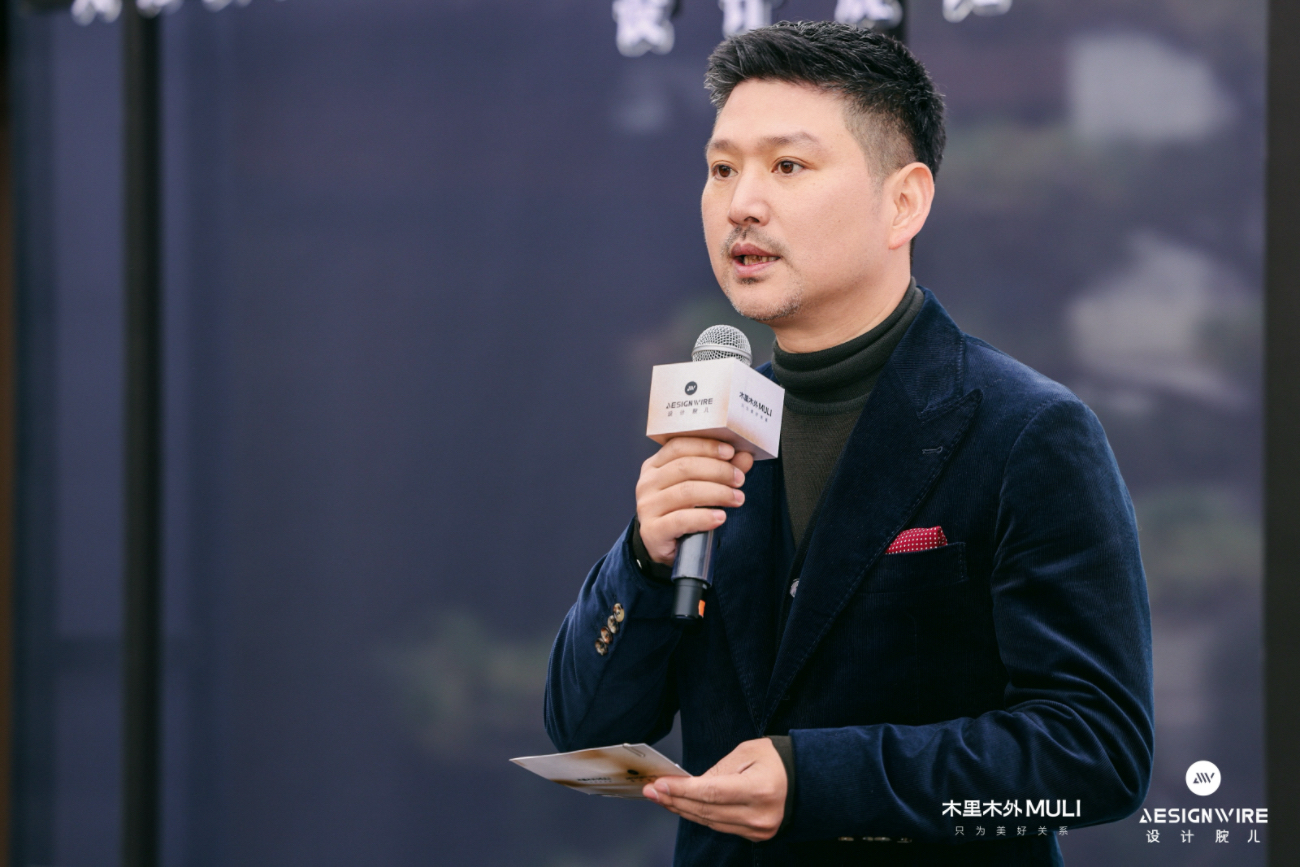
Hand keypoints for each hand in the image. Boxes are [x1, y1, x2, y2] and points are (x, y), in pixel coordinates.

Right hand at [636, 437, 753, 564]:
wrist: (660, 545)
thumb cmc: (680, 511)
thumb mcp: (698, 486)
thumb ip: (720, 470)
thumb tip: (745, 456)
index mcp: (654, 466)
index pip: (678, 446)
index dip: (706, 446)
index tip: (730, 452)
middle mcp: (647, 483)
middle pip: (684, 467)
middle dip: (718, 470)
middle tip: (739, 479)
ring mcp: (647, 507)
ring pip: (686, 492)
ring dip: (718, 493)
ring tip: (737, 498)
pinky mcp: (652, 531)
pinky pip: (681, 519)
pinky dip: (704, 517)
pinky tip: (720, 517)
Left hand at [642, 738, 785, 841]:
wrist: (806, 780)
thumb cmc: (776, 760)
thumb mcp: (747, 752)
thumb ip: (718, 770)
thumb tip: (690, 785)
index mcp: (759, 789)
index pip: (711, 793)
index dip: (682, 790)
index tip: (659, 784)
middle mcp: (759, 814)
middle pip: (706, 811)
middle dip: (675, 800)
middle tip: (651, 791)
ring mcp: (759, 829)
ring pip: (710, 822)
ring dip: (683, 809)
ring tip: (661, 797)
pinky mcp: (756, 836)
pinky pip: (720, 826)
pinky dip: (700, 816)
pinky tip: (683, 806)